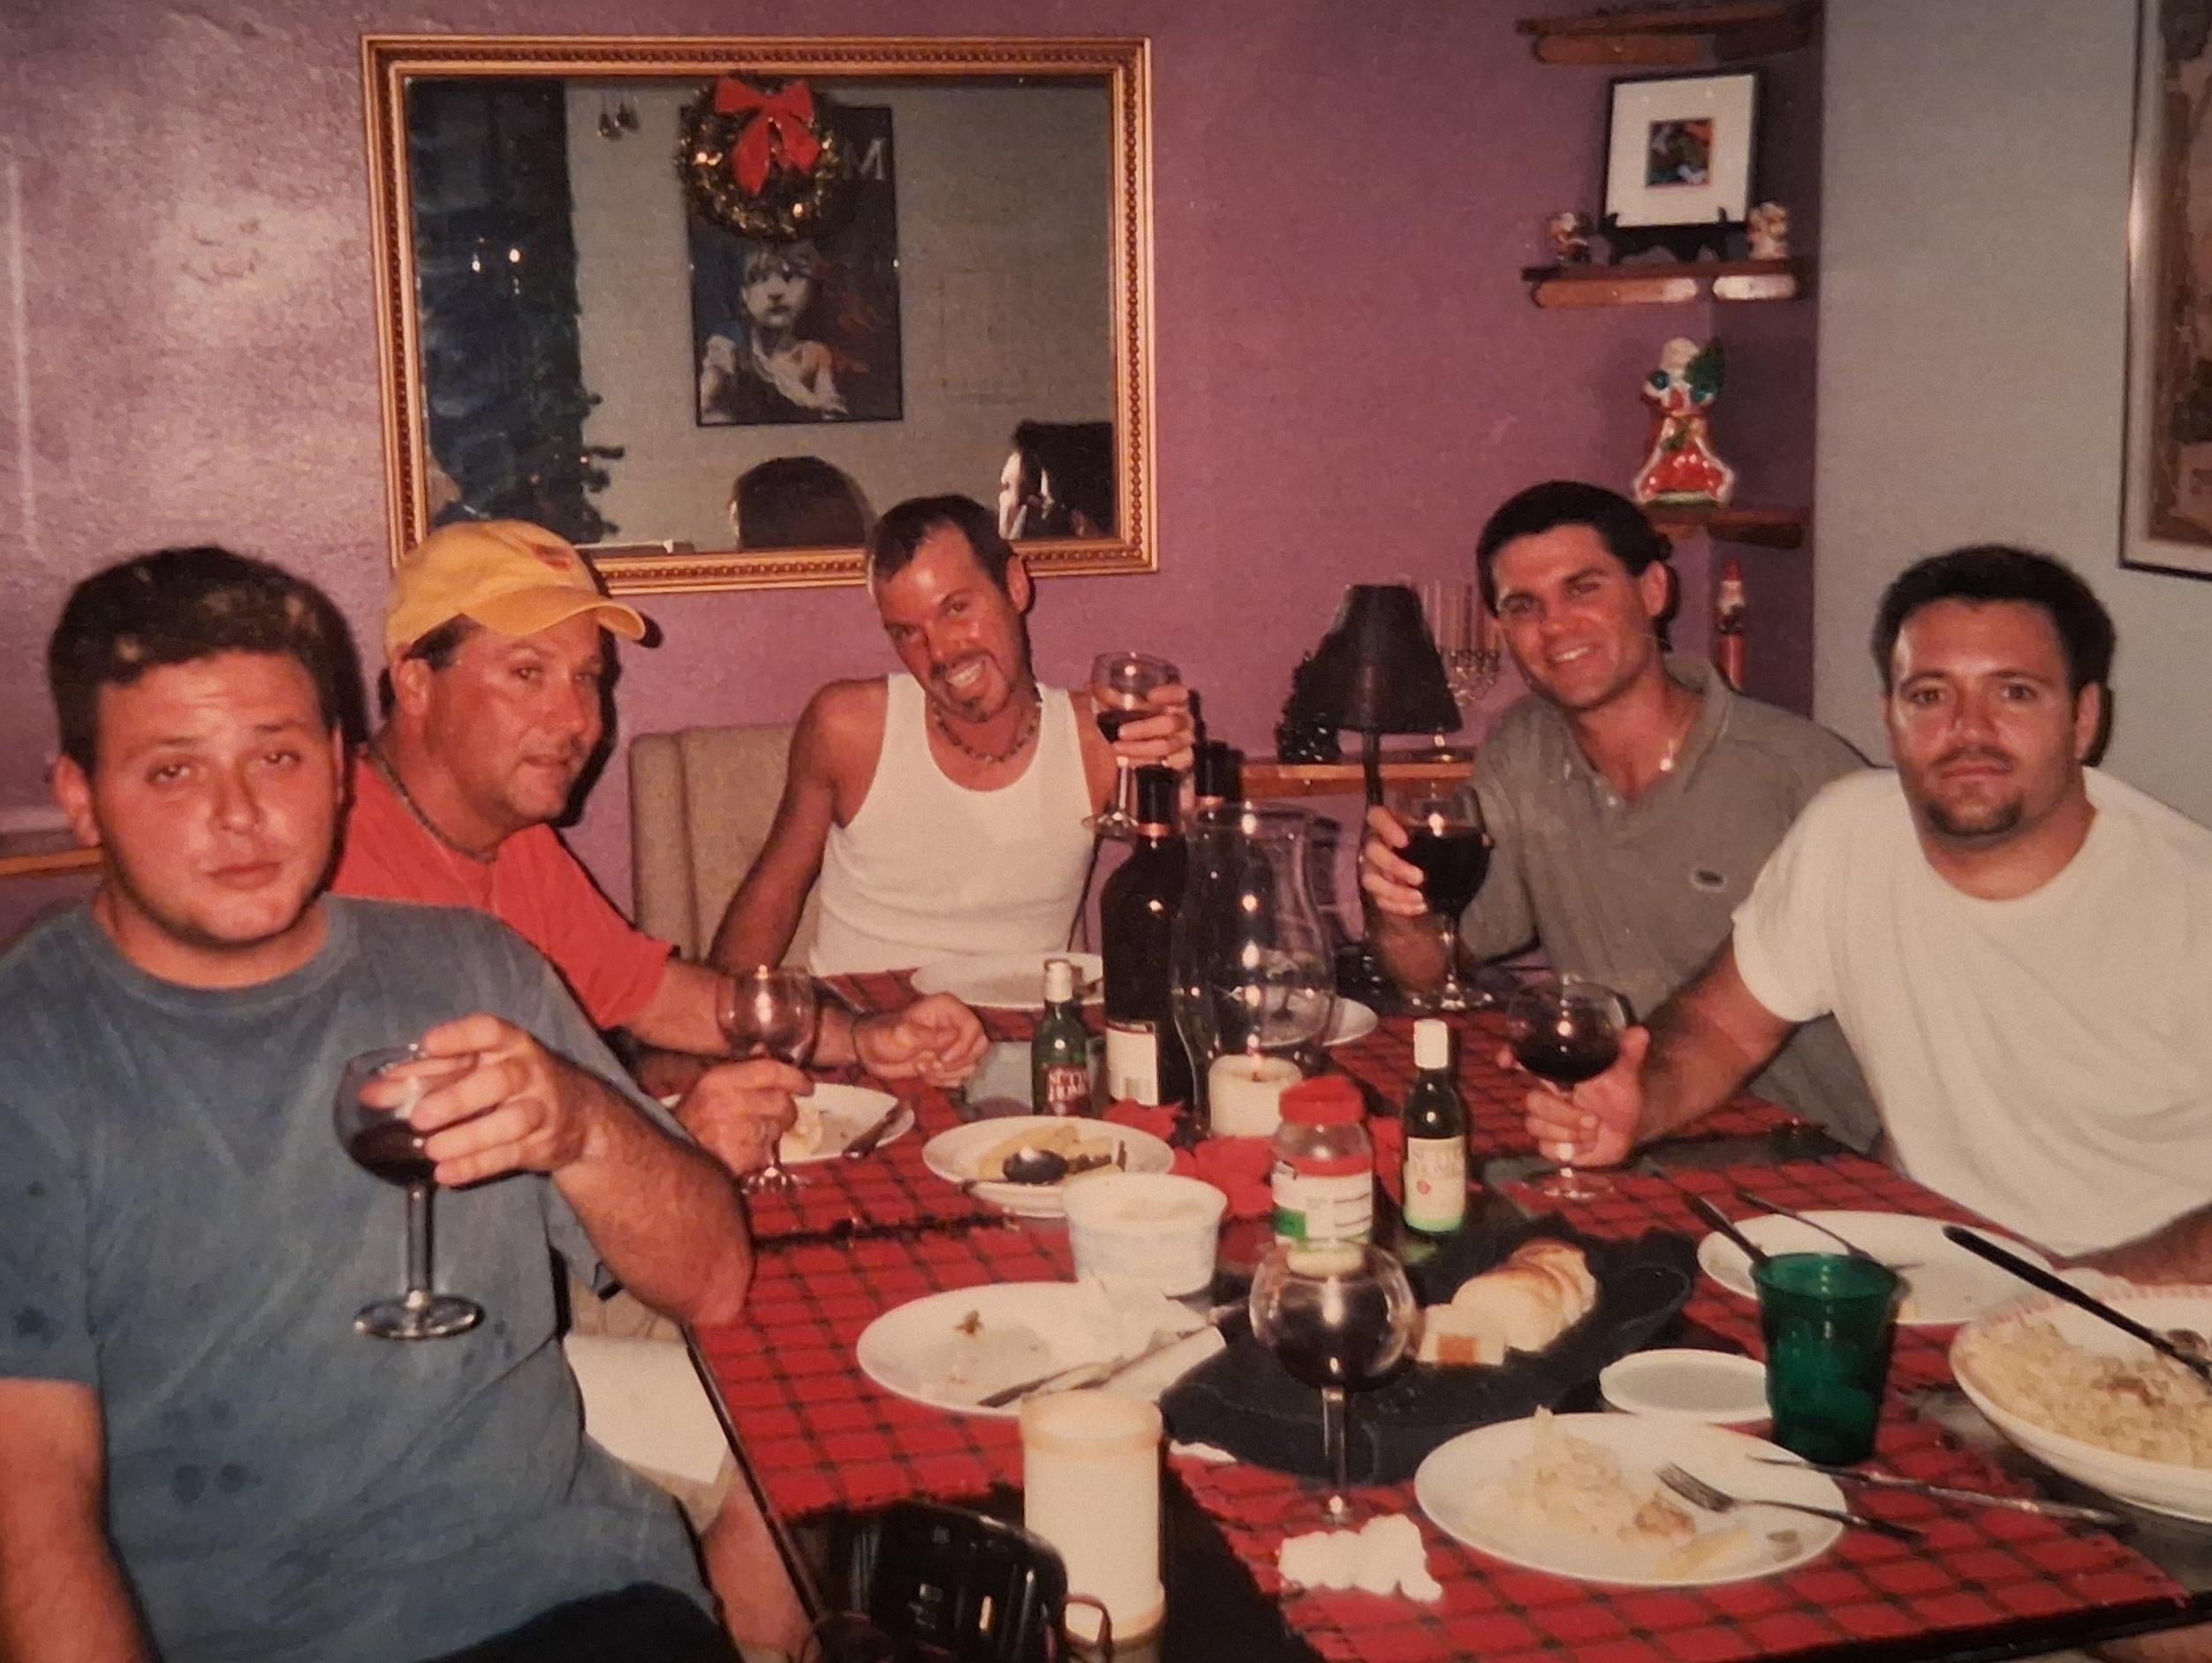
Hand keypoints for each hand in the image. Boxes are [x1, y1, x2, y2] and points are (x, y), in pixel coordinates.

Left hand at [389, 1014, 618, 1186]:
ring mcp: (541, 1108)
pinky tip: (446, 1174)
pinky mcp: (543, 1143)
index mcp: (510, 1044)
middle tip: (419, 1118)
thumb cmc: (511, 1084)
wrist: (578, 1117)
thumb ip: (427, 1077)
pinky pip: (511, 1155)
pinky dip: (478, 1165)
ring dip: (469, 1138)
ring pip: (510, 1122)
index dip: (460, 1036)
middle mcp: (530, 1071)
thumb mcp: (476, 1070)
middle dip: (458, 1098)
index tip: (429, 1044)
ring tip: (432, 1151)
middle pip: (499, 1080)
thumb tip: (372, 1092)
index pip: (489, 1031)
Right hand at [675, 1058, 809, 1174]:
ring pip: (778, 1128)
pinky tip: (745, 1148)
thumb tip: (766, 1051)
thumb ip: (741, 1069)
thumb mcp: (710, 1086)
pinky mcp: (743, 1158)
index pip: (771, 1071)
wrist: (675, 1158)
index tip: (807, 1085)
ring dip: (772, 1131)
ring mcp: (737, 1133)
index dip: (795, 1077)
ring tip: (750, 1132)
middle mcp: (730, 1104)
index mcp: (720, 1081)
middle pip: (782, 1102)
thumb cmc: (695, 1117)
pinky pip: (769, 1151)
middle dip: (785, 1110)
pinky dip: (763, 1152)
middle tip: (776, 1114)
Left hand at [854, 994, 988, 1085]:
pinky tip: (925, 1075)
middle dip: (958, 1062)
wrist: (870, 1053)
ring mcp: (953, 1044)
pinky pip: (961, 1075)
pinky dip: (944, 1081)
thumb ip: (930, 1037)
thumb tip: (954, 1040)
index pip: (973, 1026)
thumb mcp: (903, 1035)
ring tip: (923, 1068)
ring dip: (948, 1073)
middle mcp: (954, 1024)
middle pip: (980, 1045)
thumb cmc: (883, 1036)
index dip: (963, 1046)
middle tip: (934, 1065)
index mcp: (947, 1009)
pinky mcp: (948, 1062)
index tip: (943, 1059)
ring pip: (971, 1063)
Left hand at [1110, 682, 1195, 773]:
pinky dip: (1150, 761)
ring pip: (1170, 744)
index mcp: (1170, 702)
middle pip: (1172, 722)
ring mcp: (1183, 741)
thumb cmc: (1117, 724)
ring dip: (1142, 747)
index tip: (1150, 696)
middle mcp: (1181, 720)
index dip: (1169, 694)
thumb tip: (1096, 687)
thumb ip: (1105, 696)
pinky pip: (1176, 762)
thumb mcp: (1107, 708)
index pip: (1179, 693)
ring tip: (1117, 749)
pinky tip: (1130, 762)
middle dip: (1145, 728)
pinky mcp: (1182, 762)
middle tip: (1120, 732)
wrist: (1111, 761)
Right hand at [1358, 804, 1427, 916]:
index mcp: (1388, 824)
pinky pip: (1380, 899)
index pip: (1376, 816)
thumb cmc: (1434, 842)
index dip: (1386, 828)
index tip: (1404, 841)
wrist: (1437, 865)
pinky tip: (1419, 906)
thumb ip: (1438, 825)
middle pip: (1372, 852)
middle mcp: (1375, 843)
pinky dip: (1399, 906)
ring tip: (1419, 897)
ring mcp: (1373, 868)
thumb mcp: (1439, 831)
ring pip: (1371, 880)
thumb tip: (1437, 821)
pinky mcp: (1378, 889)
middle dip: (1394, 867)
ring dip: (1395, 892)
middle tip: (1419, 877)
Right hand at [1506, 1024, 1651, 1169]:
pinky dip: (1570, 1150)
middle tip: (1592, 1119)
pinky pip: (1546, 1148)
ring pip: (1535, 1125)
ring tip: (1594, 1131)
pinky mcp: (1551, 1144)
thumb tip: (1639, 1032)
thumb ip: (1629, 1053)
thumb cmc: (1621, 1092)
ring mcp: (1546, 1120)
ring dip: (1569, 1132)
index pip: (1524, 1059)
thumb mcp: (1626, 1071)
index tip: (1506, 1061)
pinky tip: (1587, 1145)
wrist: (1631, 1125)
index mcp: (1557, 1072)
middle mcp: (1546, 1093)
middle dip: (1563, 1113)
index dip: (1511, 1057)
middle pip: (1531, 1101)